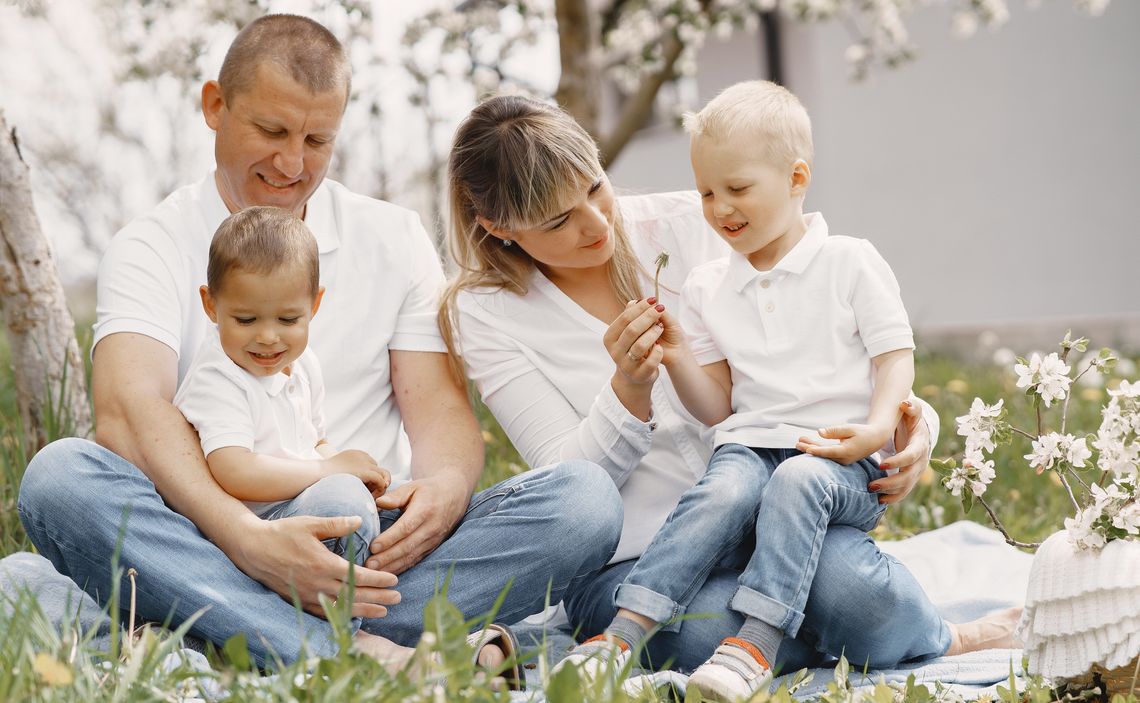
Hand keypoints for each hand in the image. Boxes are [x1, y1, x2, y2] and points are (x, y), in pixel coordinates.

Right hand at [234, 515, 400, 618]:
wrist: (252, 549)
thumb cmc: (282, 533)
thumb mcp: (310, 524)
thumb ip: (336, 524)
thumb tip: (360, 521)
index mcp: (323, 564)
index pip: (357, 576)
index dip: (378, 580)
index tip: (394, 580)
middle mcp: (317, 584)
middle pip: (354, 595)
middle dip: (378, 598)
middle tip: (398, 598)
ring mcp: (308, 595)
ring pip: (342, 607)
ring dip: (365, 610)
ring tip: (384, 611)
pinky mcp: (300, 600)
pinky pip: (325, 612)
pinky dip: (343, 615)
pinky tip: (355, 615)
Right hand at [322, 449, 390, 497]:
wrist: (313, 476)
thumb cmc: (320, 479)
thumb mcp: (338, 473)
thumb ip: (349, 476)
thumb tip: (358, 487)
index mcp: (355, 455)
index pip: (372, 466)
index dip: (370, 480)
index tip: (362, 491)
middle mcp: (362, 456)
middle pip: (379, 470)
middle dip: (376, 483)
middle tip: (367, 496)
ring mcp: (364, 462)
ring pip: (383, 475)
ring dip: (379, 488)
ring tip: (370, 498)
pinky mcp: (365, 470)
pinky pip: (381, 481)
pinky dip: (379, 491)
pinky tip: (370, 498)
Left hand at [367, 475, 470, 574]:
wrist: (454, 496)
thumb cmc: (429, 490)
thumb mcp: (413, 487)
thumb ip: (396, 496)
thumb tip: (378, 502)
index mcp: (425, 510)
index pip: (406, 527)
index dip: (390, 538)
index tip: (373, 546)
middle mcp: (431, 528)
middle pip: (407, 546)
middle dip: (387, 557)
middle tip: (369, 565)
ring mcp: (433, 540)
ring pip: (411, 557)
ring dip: (392, 566)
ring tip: (374, 572)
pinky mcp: (432, 548)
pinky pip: (416, 560)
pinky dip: (402, 568)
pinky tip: (387, 573)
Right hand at [603, 299, 664, 384]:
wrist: (635, 377)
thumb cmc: (633, 349)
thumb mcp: (630, 333)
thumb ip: (632, 318)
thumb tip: (635, 301)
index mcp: (610, 338)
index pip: (624, 318)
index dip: (640, 308)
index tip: (653, 300)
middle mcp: (615, 351)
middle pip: (632, 330)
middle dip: (648, 317)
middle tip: (660, 309)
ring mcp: (626, 365)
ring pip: (640, 345)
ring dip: (653, 333)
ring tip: (660, 327)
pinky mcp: (639, 375)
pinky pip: (650, 362)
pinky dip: (657, 352)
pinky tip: (660, 346)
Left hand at [796, 423, 891, 465]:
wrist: (875, 439)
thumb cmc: (863, 432)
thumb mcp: (850, 428)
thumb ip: (834, 431)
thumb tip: (820, 432)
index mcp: (848, 451)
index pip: (830, 452)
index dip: (818, 451)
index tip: (807, 448)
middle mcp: (844, 458)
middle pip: (824, 455)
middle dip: (810, 449)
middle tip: (797, 444)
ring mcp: (842, 460)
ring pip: (824, 455)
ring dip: (812, 449)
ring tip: (799, 443)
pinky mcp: (841, 459)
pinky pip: (827, 455)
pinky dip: (818, 450)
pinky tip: (808, 445)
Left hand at [871, 400, 931, 504]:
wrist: (919, 434)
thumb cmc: (912, 422)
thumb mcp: (912, 413)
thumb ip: (911, 407)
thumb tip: (905, 403)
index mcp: (920, 446)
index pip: (910, 456)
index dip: (898, 461)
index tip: (881, 464)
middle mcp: (920, 462)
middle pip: (908, 476)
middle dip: (891, 482)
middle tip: (872, 485)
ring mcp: (916, 472)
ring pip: (906, 486)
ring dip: (890, 492)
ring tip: (871, 491)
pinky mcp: (911, 479)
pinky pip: (904, 492)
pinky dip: (893, 498)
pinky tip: (879, 500)